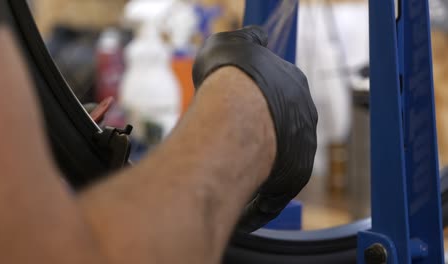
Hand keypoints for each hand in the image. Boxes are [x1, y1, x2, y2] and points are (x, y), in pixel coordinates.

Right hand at [193, 26, 317, 232]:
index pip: (279, 99)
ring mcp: (303, 148)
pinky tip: (240, 200)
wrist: (237, 109)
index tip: (237, 115)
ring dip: (257, 170)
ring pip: (279, 163)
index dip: (256, 107)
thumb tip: (255, 38)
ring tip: (230, 173)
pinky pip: (274, 193)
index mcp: (293, 87)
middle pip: (281, 133)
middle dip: (258, 140)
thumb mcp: (232, 43)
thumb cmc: (231, 77)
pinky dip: (257, 200)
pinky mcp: (293, 178)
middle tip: (230, 145)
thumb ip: (246, 41)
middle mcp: (304, 118)